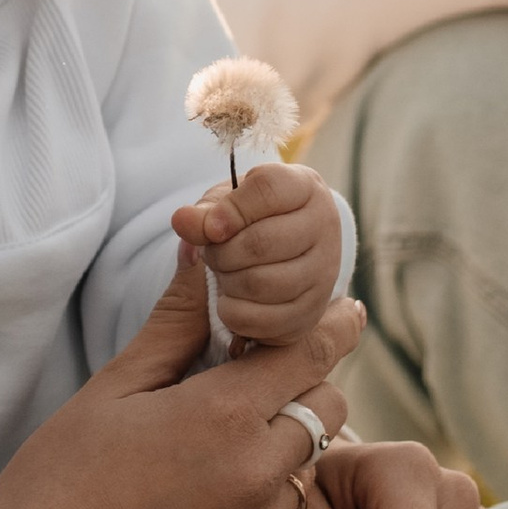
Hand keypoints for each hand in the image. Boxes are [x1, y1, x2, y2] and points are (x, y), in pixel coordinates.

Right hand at [0, 251, 364, 508]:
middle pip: (328, 410)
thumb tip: (200, 249)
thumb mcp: (112, 391)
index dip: (330, 327)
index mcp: (222, 415)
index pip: (311, 352)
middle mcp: (258, 475)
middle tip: (257, 390)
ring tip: (216, 459)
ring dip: (282, 455)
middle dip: (303, 391)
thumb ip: (173, 323)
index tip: (343, 313)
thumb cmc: (57, 485)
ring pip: (308, 472)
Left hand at [170, 160, 346, 345]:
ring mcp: (323, 273)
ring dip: (227, 281)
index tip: (209, 226)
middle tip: (213, 252)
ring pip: (261, 284)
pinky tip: (232, 299)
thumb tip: (182, 221)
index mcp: (305, 188)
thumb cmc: (249, 220)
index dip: (230, 209)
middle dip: (221, 251)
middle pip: (260, 242)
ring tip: (225, 273)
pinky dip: (234, 312)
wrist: (284, 252)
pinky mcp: (311, 312)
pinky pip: (262, 320)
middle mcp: (325, 228)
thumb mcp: (226, 204)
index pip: (267, 190)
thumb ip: (204, 213)